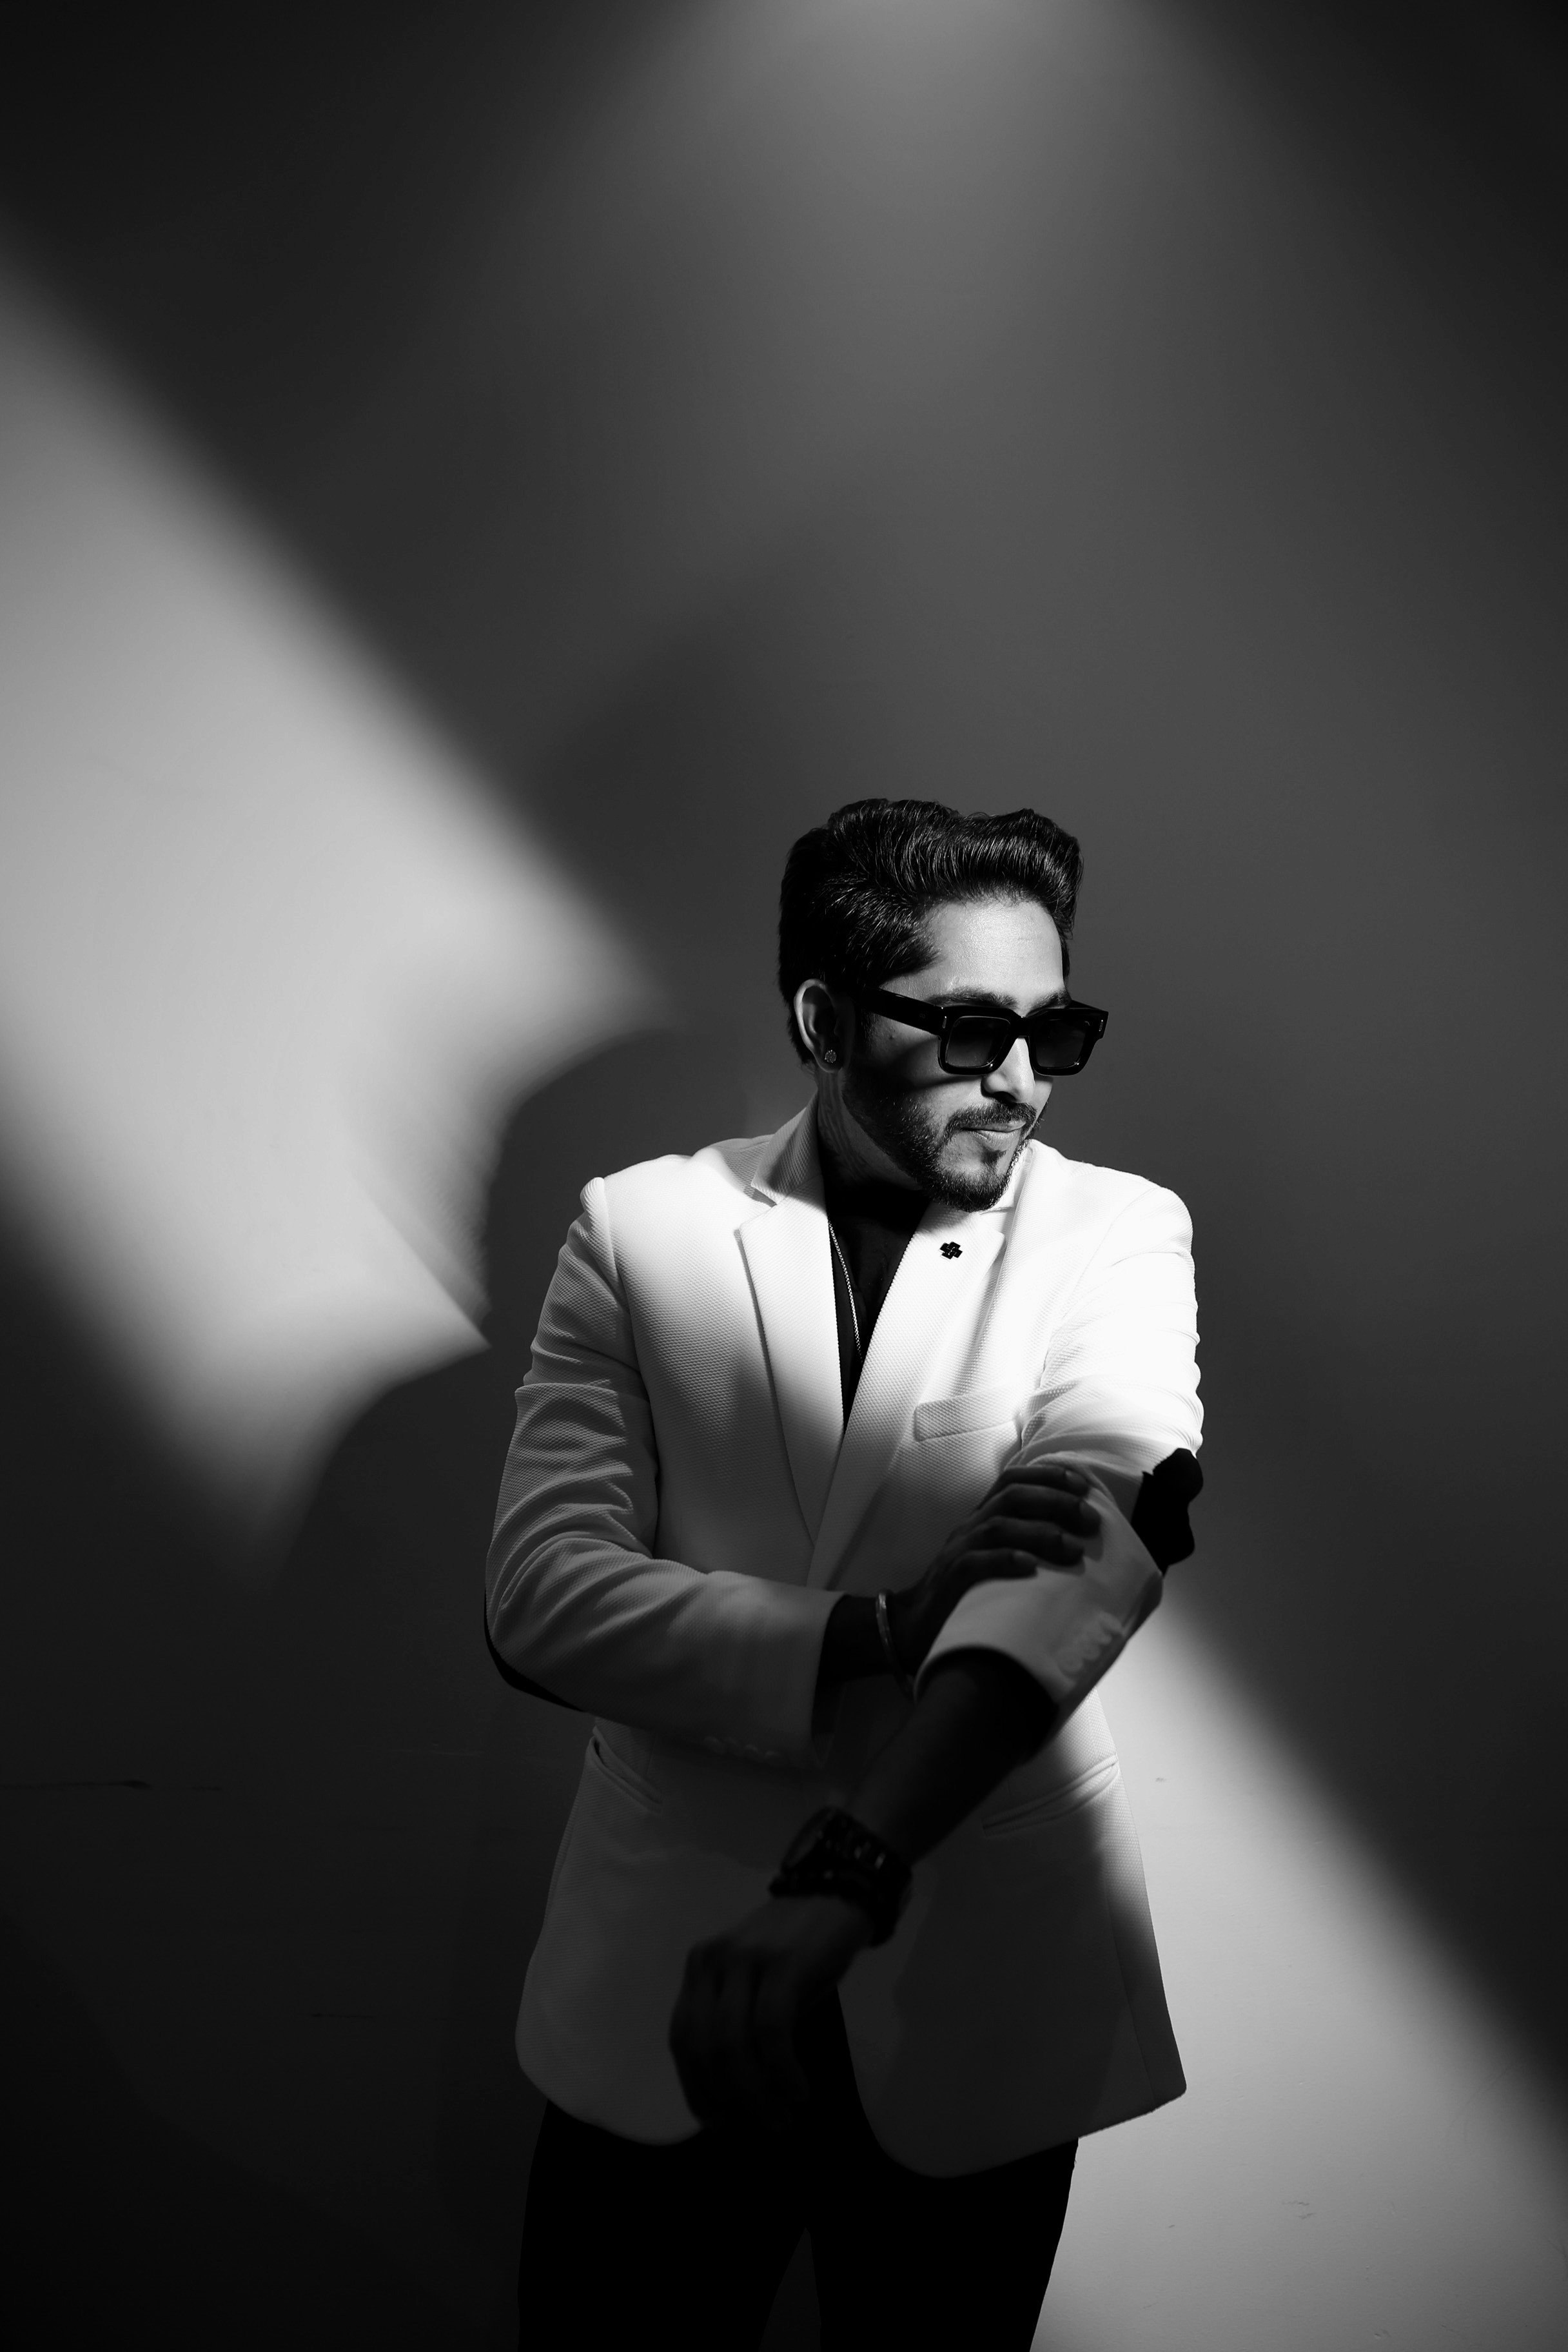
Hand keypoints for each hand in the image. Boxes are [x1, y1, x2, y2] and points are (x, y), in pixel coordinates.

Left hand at [669, 1895, 871, 2129]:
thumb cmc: (799, 1945)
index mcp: (700, 1967)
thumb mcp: (755, 1981)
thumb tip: (735, 2091)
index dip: (696, 2088)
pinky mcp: (783, 1964)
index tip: (719, 2122)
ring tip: (782, 2115)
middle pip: (705, 2047)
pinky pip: (772, 2030)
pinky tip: (798, 2087)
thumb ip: (738, 2021)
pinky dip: (782, 2069)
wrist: (837, 1892)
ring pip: (734, 2044)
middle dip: (729, 2099)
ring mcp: (747, 1960)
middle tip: (762, 2125)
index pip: (682, 2039)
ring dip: (757, 2093)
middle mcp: (713, 1961)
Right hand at [885, 1462, 1098, 1679]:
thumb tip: (1078, 1540)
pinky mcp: (949, 1581)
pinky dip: (1005, 1560)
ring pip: (999, 1527)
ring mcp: (957, 1551)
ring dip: (1041, 1533)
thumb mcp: (993, 1557)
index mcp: (980, 1518)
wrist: (913, 1625)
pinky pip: (975, 1563)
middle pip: (1012, 1497)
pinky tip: (1031, 1568)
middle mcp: (969, 1527)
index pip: (1012, 1480)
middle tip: (1090, 1520)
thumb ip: (1022, 1541)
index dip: (1048, 1476)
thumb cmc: (966, 1592)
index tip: (1084, 1486)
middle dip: (1055, 1501)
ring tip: (1075, 1550)